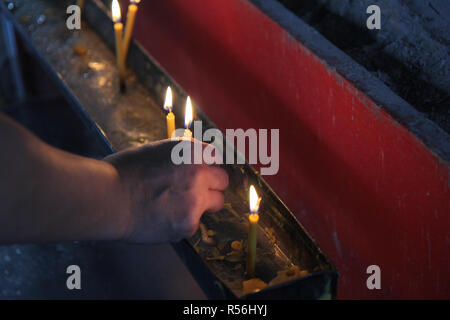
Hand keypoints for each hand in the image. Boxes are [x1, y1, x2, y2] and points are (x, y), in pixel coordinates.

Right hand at [104, 139, 228, 242]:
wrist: (106, 197)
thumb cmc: (122, 172)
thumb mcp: (155, 152)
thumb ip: (179, 158)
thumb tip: (191, 163)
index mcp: (190, 151)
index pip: (215, 157)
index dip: (206, 167)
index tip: (199, 174)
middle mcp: (199, 172)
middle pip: (222, 181)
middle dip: (210, 186)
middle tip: (193, 193)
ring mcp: (196, 199)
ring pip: (216, 203)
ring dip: (202, 205)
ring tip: (176, 207)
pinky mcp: (189, 223)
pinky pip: (193, 224)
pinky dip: (181, 224)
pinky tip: (161, 220)